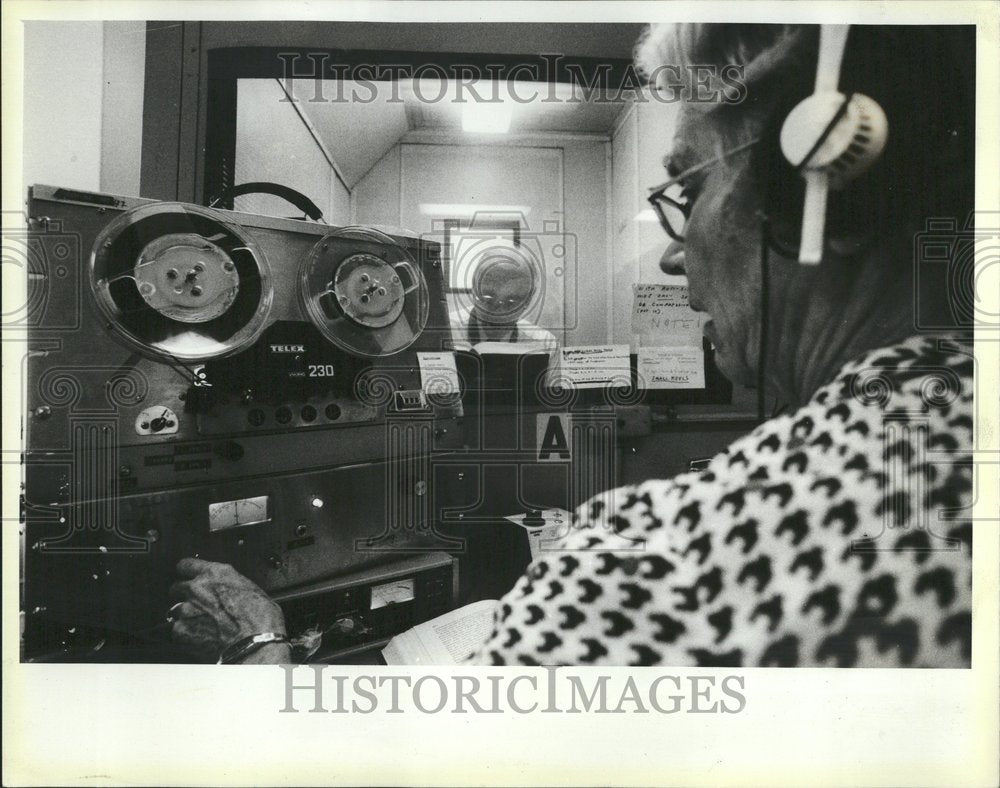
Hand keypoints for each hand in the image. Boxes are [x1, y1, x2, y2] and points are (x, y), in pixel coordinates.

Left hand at [169, 558, 287, 662]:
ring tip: (203, 626)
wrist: (255, 643)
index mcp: (216, 573)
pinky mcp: (181, 631)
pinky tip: (200, 639)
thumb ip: (231, 584)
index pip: (185, 564)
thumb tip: (229, 589)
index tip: (189, 578)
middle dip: (185, 596)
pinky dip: (186, 635)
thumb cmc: (260, 617)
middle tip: (199, 606)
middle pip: (177, 587)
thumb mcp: (250, 588)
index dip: (187, 573)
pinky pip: (177, 631)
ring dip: (186, 617)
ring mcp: (186, 610)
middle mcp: (197, 588)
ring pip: (176, 611)